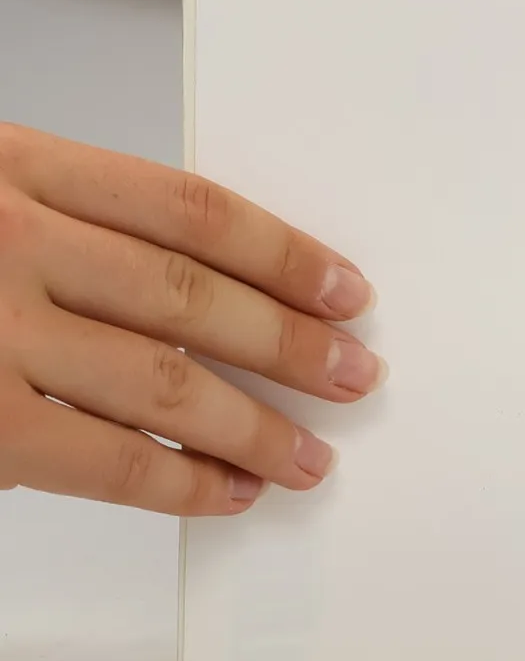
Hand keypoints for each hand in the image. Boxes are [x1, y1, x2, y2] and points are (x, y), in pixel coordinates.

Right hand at [0, 125, 384, 515]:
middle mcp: (12, 244)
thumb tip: (220, 279)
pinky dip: (183, 482)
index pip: (190, 211)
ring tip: (310, 457)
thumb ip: (81, 224)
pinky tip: (229, 489)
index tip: (346, 291)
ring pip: (164, 384)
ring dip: (255, 429)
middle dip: (289, 344)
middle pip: (190, 295)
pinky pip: (108, 461)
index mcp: (22, 170)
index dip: (284, 254)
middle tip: (354, 373)